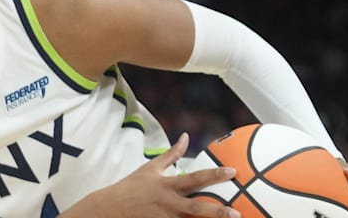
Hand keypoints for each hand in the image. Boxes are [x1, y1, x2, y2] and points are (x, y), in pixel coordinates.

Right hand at [67, 133, 239, 217]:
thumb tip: (185, 137)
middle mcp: (169, 203)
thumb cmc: (132, 186)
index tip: (232, 172)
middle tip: (237, 213)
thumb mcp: (150, 168)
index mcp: (167, 185)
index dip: (214, 175)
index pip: (194, 179)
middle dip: (218, 211)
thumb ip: (171, 154)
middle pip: (197, 207)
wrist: (110, 209)